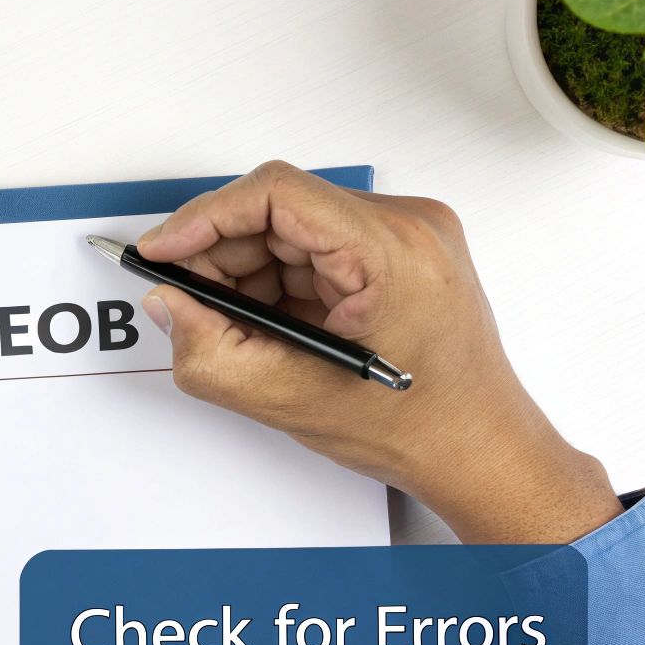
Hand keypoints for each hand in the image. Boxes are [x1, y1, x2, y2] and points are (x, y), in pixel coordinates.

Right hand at [137, 161, 620, 543]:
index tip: (163, 249)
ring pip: (294, 229)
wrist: (480, 450)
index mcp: (393, 250)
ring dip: (248, 271)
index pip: (277, 194)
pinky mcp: (399, 253)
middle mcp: (408, 226)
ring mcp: (408, 236)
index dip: (205, 218)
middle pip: (281, 209)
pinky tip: (268, 323)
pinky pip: (317, 247)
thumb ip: (210, 351)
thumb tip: (169, 303)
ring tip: (232, 325)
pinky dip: (278, 281)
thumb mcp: (291, 398)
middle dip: (221, 253)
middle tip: (184, 297)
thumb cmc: (421, 428)